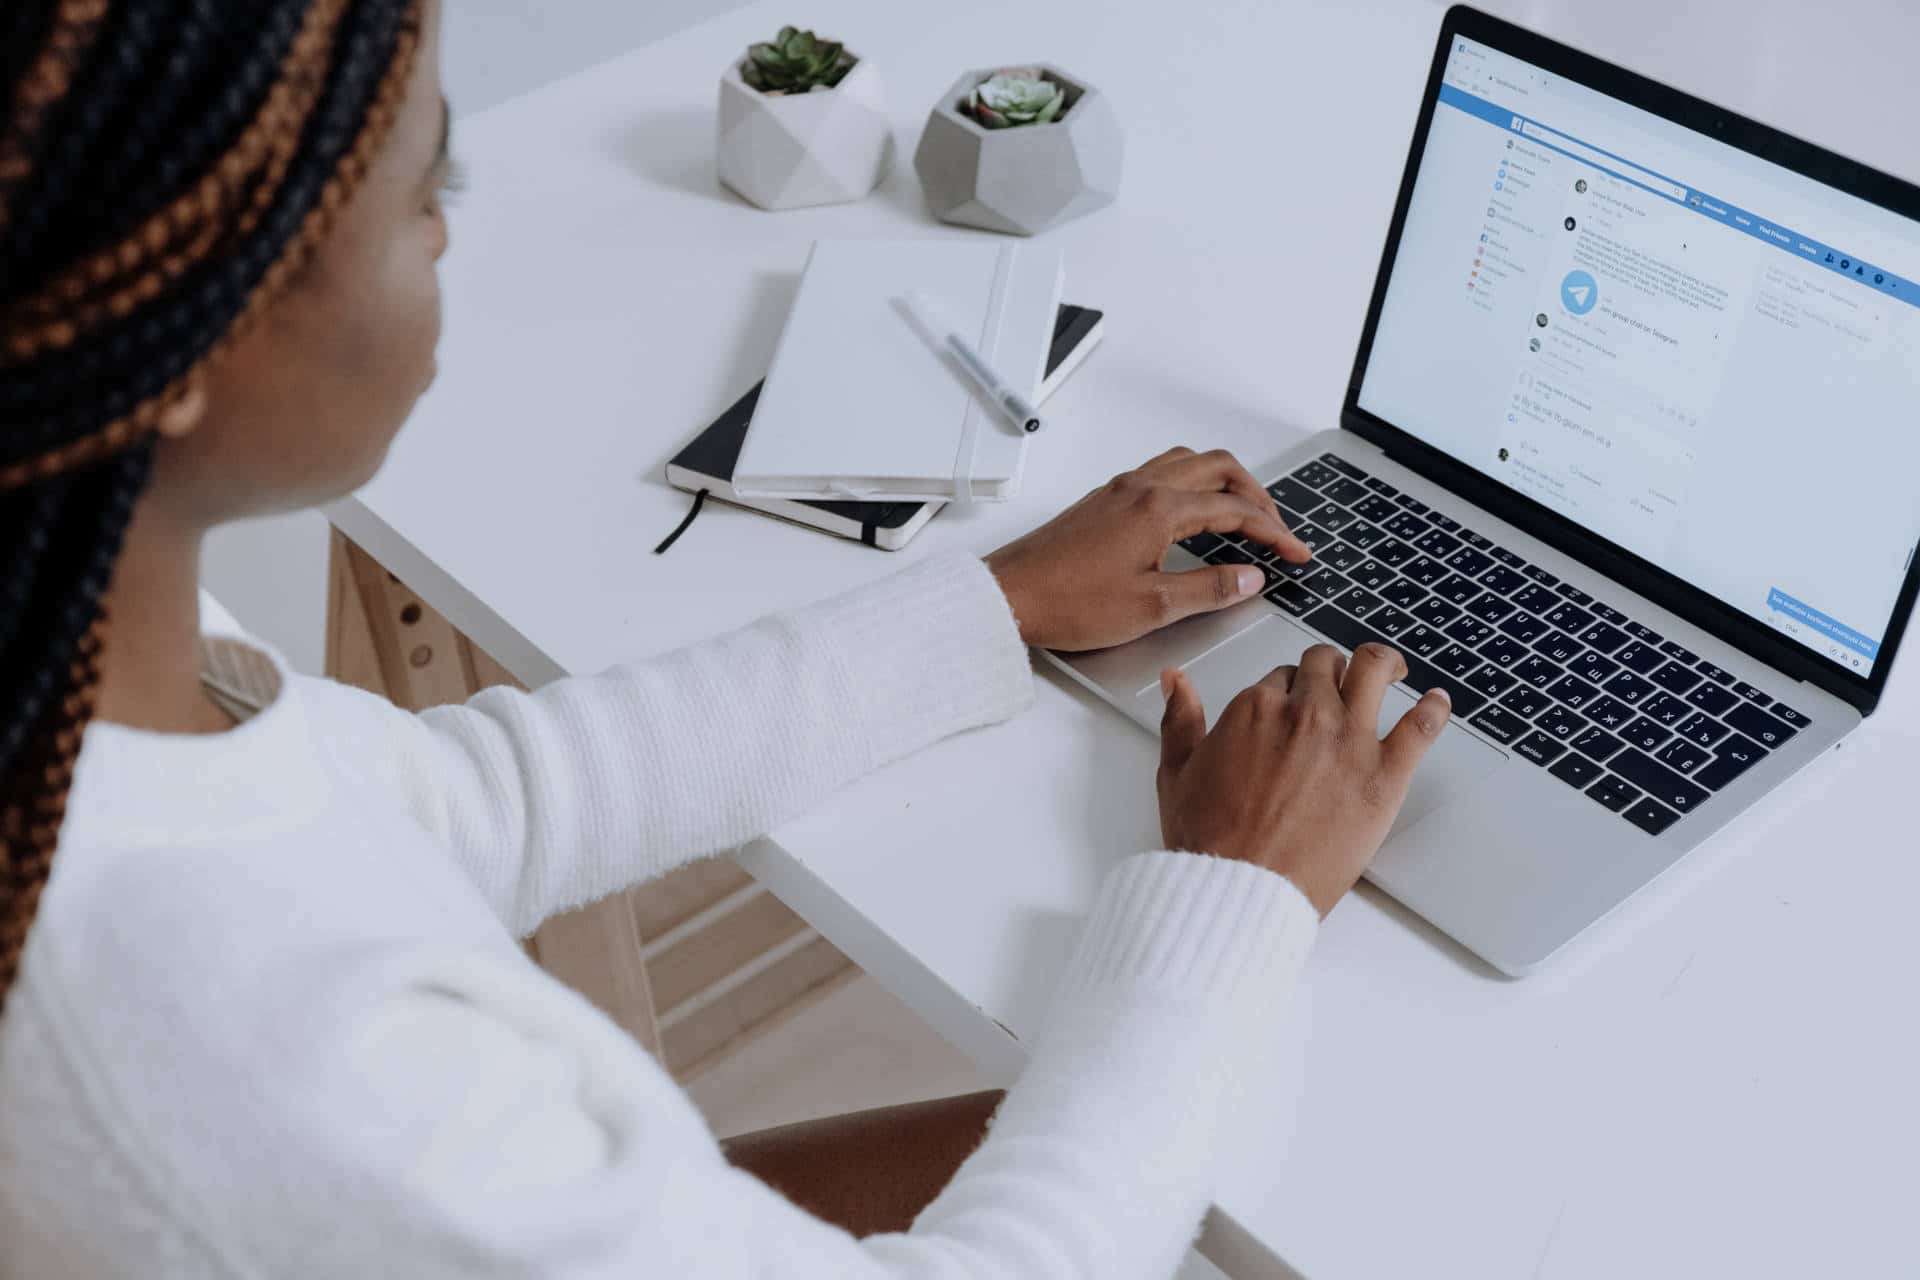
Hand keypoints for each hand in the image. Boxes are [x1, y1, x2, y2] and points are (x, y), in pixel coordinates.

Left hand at [985, 448, 1310, 651]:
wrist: (1008, 596)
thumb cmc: (1067, 602)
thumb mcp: (1152, 608)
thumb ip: (1208, 589)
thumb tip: (1249, 578)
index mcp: (1159, 509)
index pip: (1235, 510)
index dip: (1274, 532)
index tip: (1295, 553)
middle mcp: (1141, 488)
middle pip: (1218, 468)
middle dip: (1256, 495)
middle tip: (1275, 529)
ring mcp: (1119, 490)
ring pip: (1188, 463)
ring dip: (1222, 481)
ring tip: (1241, 514)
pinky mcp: (1102, 501)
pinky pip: (1160, 473)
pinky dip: (1191, 484)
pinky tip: (1190, 514)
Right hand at [1156, 642, 1451, 915]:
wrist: (1240, 889)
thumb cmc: (1210, 841)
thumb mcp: (1177, 772)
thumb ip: (1179, 719)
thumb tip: (1176, 681)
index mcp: (1255, 708)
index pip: (1281, 677)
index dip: (1287, 690)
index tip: (1291, 705)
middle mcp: (1305, 713)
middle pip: (1325, 667)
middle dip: (1329, 671)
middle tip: (1337, 681)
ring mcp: (1348, 740)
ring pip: (1373, 672)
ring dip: (1382, 663)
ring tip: (1390, 668)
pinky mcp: (1384, 775)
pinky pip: (1421, 726)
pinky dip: (1434, 709)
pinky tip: (1438, 702)